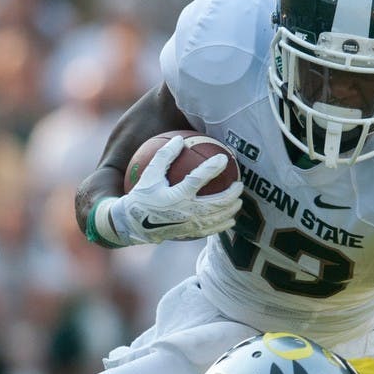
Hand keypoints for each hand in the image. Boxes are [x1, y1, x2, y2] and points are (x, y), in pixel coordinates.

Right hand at [110, 135, 242, 242]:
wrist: (134, 224)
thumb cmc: (142, 197)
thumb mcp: (150, 174)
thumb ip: (164, 156)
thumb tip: (179, 139)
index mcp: (176, 195)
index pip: (198, 179)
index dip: (212, 168)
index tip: (224, 158)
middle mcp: (186, 212)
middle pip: (216, 203)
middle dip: (231, 194)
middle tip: (240, 184)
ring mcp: (190, 225)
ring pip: (217, 218)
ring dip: (231, 209)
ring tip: (239, 202)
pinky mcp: (190, 233)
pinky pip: (211, 230)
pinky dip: (223, 225)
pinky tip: (231, 220)